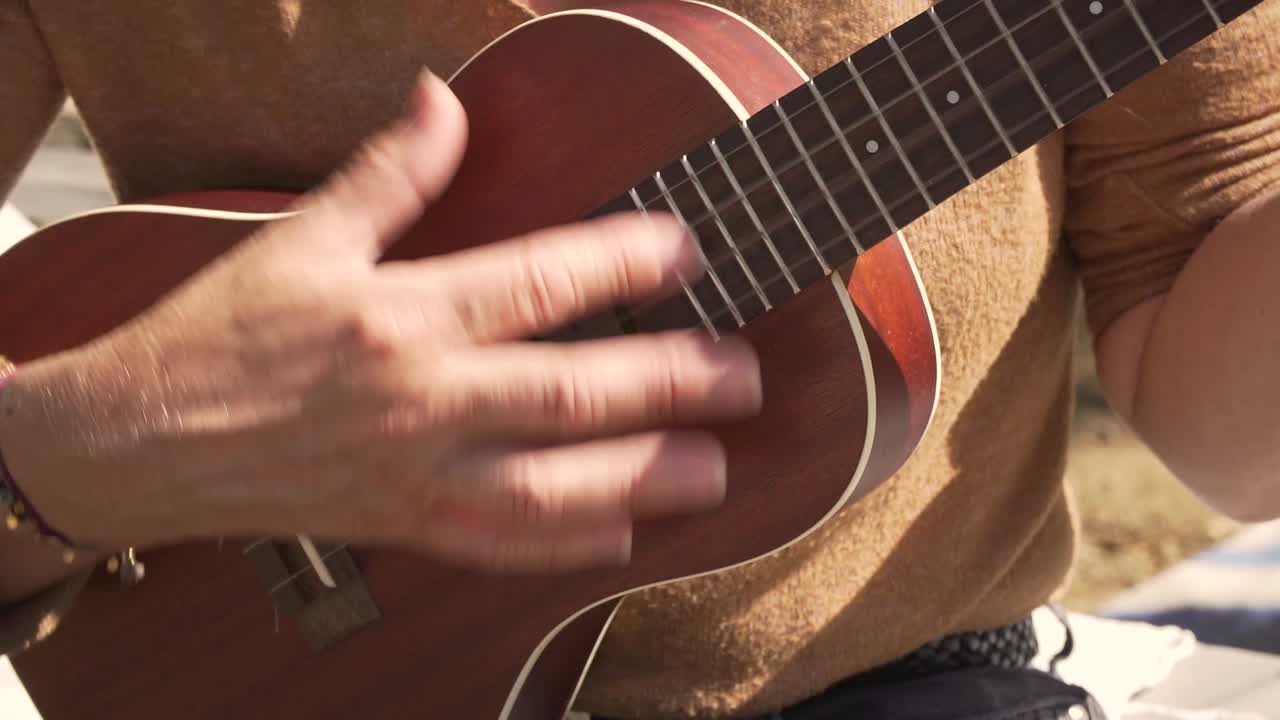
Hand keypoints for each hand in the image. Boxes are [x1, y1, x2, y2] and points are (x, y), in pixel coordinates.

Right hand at [0, 70, 761, 572]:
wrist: (142, 442)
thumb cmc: (218, 336)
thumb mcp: (298, 237)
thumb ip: (386, 173)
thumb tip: (441, 100)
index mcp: (401, 316)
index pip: (537, 281)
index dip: (623, 259)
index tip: (687, 245)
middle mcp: (421, 400)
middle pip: (571, 394)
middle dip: (670, 383)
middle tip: (745, 375)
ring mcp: (417, 475)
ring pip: (553, 486)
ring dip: (643, 477)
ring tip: (714, 467)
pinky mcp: (405, 526)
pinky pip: (500, 546)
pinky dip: (565, 546)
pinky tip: (622, 535)